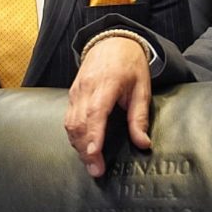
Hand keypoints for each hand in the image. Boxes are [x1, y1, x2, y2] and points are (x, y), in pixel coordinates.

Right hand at [65, 37, 152, 177]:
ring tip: (90, 163)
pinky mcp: (72, 94)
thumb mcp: (142, 88)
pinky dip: (74, 135)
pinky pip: (68, 118)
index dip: (93, 136)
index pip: (95, 113)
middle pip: (79, 123)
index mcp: (106, 84)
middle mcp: (86, 88)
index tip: (94, 155)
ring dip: (78, 145)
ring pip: (70, 123)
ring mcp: (76, 91)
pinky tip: (82, 147)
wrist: (112, 41)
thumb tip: (143, 143)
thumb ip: (140, 117)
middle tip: (96, 170)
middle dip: (85, 150)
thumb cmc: (130, 64)